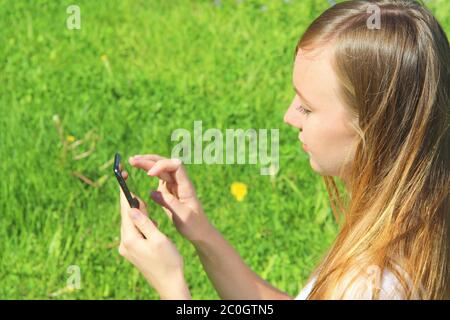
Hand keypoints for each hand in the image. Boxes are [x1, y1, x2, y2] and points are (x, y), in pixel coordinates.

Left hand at [118, 181, 190, 298]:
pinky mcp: (132, 252)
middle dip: (132, 203)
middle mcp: (125, 244)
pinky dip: (141, 224)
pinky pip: (134, 233)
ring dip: (139, 214)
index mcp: (131, 239)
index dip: (125, 193)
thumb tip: (132, 208)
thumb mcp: (159, 239)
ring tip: (146, 205)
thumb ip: (145, 223)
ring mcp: (128, 249)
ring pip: (131, 225)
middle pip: (126, 217)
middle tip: (139, 191)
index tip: (123, 178)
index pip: (126, 211)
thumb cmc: (169, 261)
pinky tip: (149, 223)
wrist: (170, 284)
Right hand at [128, 154, 212, 242]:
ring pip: (161, 169)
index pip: (176, 167)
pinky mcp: (168, 190)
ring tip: (133, 161)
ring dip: (147, 163)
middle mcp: (180, 182)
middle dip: (150, 161)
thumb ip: (169, 203)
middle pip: (166, 164)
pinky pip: (158, 177)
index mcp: (186, 186)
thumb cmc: (194, 225)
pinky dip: (148, 171)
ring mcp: (174, 185)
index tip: (149, 174)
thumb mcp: (183, 216)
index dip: (162, 165)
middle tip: (133, 160)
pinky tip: (139, 168)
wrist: (199, 231)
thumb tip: (152, 192)